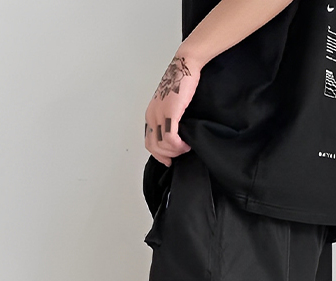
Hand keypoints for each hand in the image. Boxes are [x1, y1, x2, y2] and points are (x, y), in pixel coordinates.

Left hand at [144, 52, 200, 166]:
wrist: (185, 66)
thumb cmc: (181, 83)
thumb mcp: (170, 105)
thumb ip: (168, 119)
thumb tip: (174, 137)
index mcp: (150, 115)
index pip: (149, 143)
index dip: (159, 155)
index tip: (170, 160)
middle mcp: (152, 116)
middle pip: (154, 147)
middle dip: (168, 155)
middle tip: (180, 153)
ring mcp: (159, 115)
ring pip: (162, 145)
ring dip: (175, 151)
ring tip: (185, 147)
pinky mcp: (170, 113)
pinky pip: (170, 138)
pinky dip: (179, 145)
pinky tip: (187, 144)